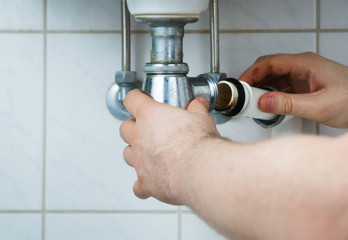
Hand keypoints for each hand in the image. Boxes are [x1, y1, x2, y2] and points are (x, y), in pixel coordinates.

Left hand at [120, 89, 219, 204]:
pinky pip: (138, 186)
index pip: (132, 100)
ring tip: (148, 153)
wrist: (199, 170)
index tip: (138, 99)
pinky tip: (152, 182)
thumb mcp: (201, 118)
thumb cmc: (198, 143)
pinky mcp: (145, 183)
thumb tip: (199, 104)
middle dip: (133, 128)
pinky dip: (143, 184)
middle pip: (124, 128)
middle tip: (146, 129)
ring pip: (127, 154)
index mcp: (149, 115)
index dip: (135, 98)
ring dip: (135, 153)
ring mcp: (139, 161)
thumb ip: (197, 109)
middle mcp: (139, 137)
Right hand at [240, 52, 347, 127]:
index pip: (269, 63)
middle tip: (244, 98)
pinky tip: (268, 107)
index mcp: (305, 64)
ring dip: (262, 90)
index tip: (241, 86)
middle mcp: (302, 68)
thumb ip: (289, 105)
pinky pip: (281, 88)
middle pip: (268, 69)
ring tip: (254, 104)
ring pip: (273, 79)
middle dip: (253, 82)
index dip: (251, 73)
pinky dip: (271, 97)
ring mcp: (302, 77)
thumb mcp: (319, 106)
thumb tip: (263, 102)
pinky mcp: (303, 87)